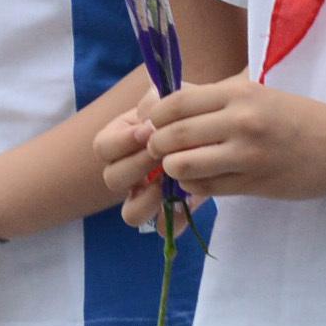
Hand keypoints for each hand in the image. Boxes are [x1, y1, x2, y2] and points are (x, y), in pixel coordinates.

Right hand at [97, 96, 188, 232]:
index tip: (148, 130)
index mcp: (121, 141)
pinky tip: (187, 203)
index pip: (103, 147)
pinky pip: (162, 227)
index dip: (122, 142)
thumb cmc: (192, 110)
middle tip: (163, 155)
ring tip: (171, 181)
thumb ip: (157, 101)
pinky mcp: (170, 211)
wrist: (222, 131)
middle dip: (137, 166)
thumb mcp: (174, 98)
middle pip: (112, 179)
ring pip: (130, 212)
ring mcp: (146, 194)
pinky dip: (173, 220)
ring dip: (148, 198)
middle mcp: (128, 171)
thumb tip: (147, 118)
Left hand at [141, 74, 325, 203]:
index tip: (150, 124)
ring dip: (172, 168)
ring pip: (184, 165)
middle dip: (156, 144)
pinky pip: (207, 187)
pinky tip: (201, 179)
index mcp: (238, 93)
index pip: (176, 103)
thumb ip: (214, 98)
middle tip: (157, 148)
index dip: (154, 116)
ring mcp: (249, 155)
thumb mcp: (256, 93)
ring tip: (178, 165)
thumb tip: (163, 105)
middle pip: (173, 135)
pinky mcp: (256, 183)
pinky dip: (194, 185)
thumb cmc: (297, 116)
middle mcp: (241, 121)